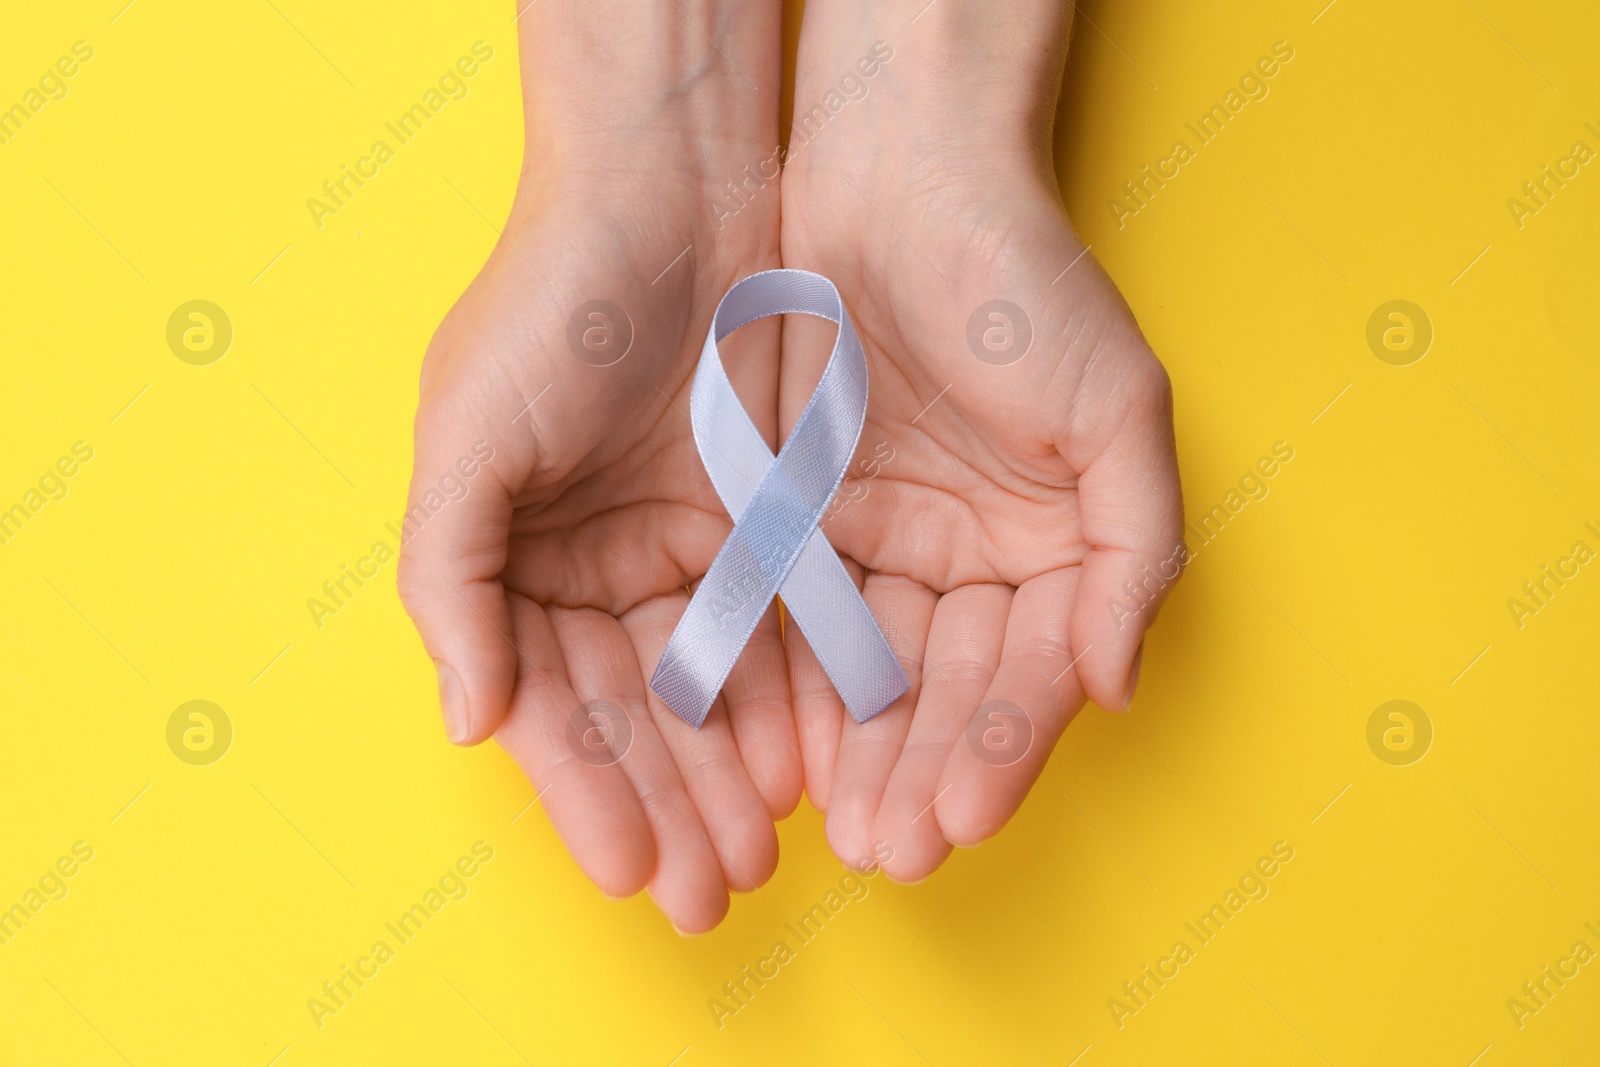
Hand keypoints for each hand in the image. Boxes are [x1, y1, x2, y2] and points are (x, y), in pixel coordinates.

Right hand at [398, 1, 795, 932]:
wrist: (682, 186)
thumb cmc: (556, 299)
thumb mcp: (469, 432)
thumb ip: (451, 580)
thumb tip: (464, 722)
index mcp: (522, 564)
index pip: (555, 705)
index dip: (587, 793)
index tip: (627, 872)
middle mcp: (606, 568)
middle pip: (641, 716)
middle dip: (672, 807)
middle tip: (711, 892)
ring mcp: (695, 547)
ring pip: (719, 688)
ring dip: (736, 774)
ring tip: (766, 850)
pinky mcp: (776, 519)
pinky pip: (789, 627)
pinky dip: (798, 695)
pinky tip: (815, 762)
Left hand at [779, 0, 1183, 881]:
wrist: (893, 177)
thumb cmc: (1019, 282)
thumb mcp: (1114, 408)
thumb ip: (1133, 550)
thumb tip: (1116, 687)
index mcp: (1046, 548)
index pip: (1030, 674)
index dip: (1003, 749)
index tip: (961, 818)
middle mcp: (965, 559)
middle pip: (948, 692)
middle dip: (923, 774)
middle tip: (889, 852)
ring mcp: (878, 542)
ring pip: (868, 673)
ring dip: (858, 755)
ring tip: (838, 829)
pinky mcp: (794, 517)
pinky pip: (792, 617)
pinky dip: (790, 685)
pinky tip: (781, 750)